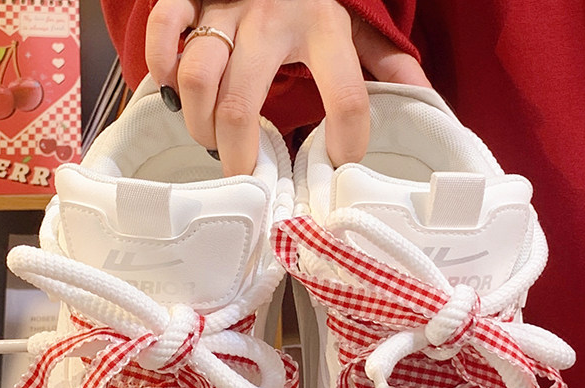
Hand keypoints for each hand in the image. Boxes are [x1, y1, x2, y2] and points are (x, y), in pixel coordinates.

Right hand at [146, 0, 429, 175]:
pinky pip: (165, 30)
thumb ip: (384, 61)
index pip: (346, 97)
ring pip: (197, 76)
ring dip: (198, 121)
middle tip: (243, 174)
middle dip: (235, 155)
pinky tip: (172, 86)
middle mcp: (272, 16)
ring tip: (210, 137)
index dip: (345, 143)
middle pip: (240, 104)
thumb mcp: (355, 24)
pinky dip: (161, 65)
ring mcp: (226, 6)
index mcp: (324, 26)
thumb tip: (423, 98)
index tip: (337, 165)